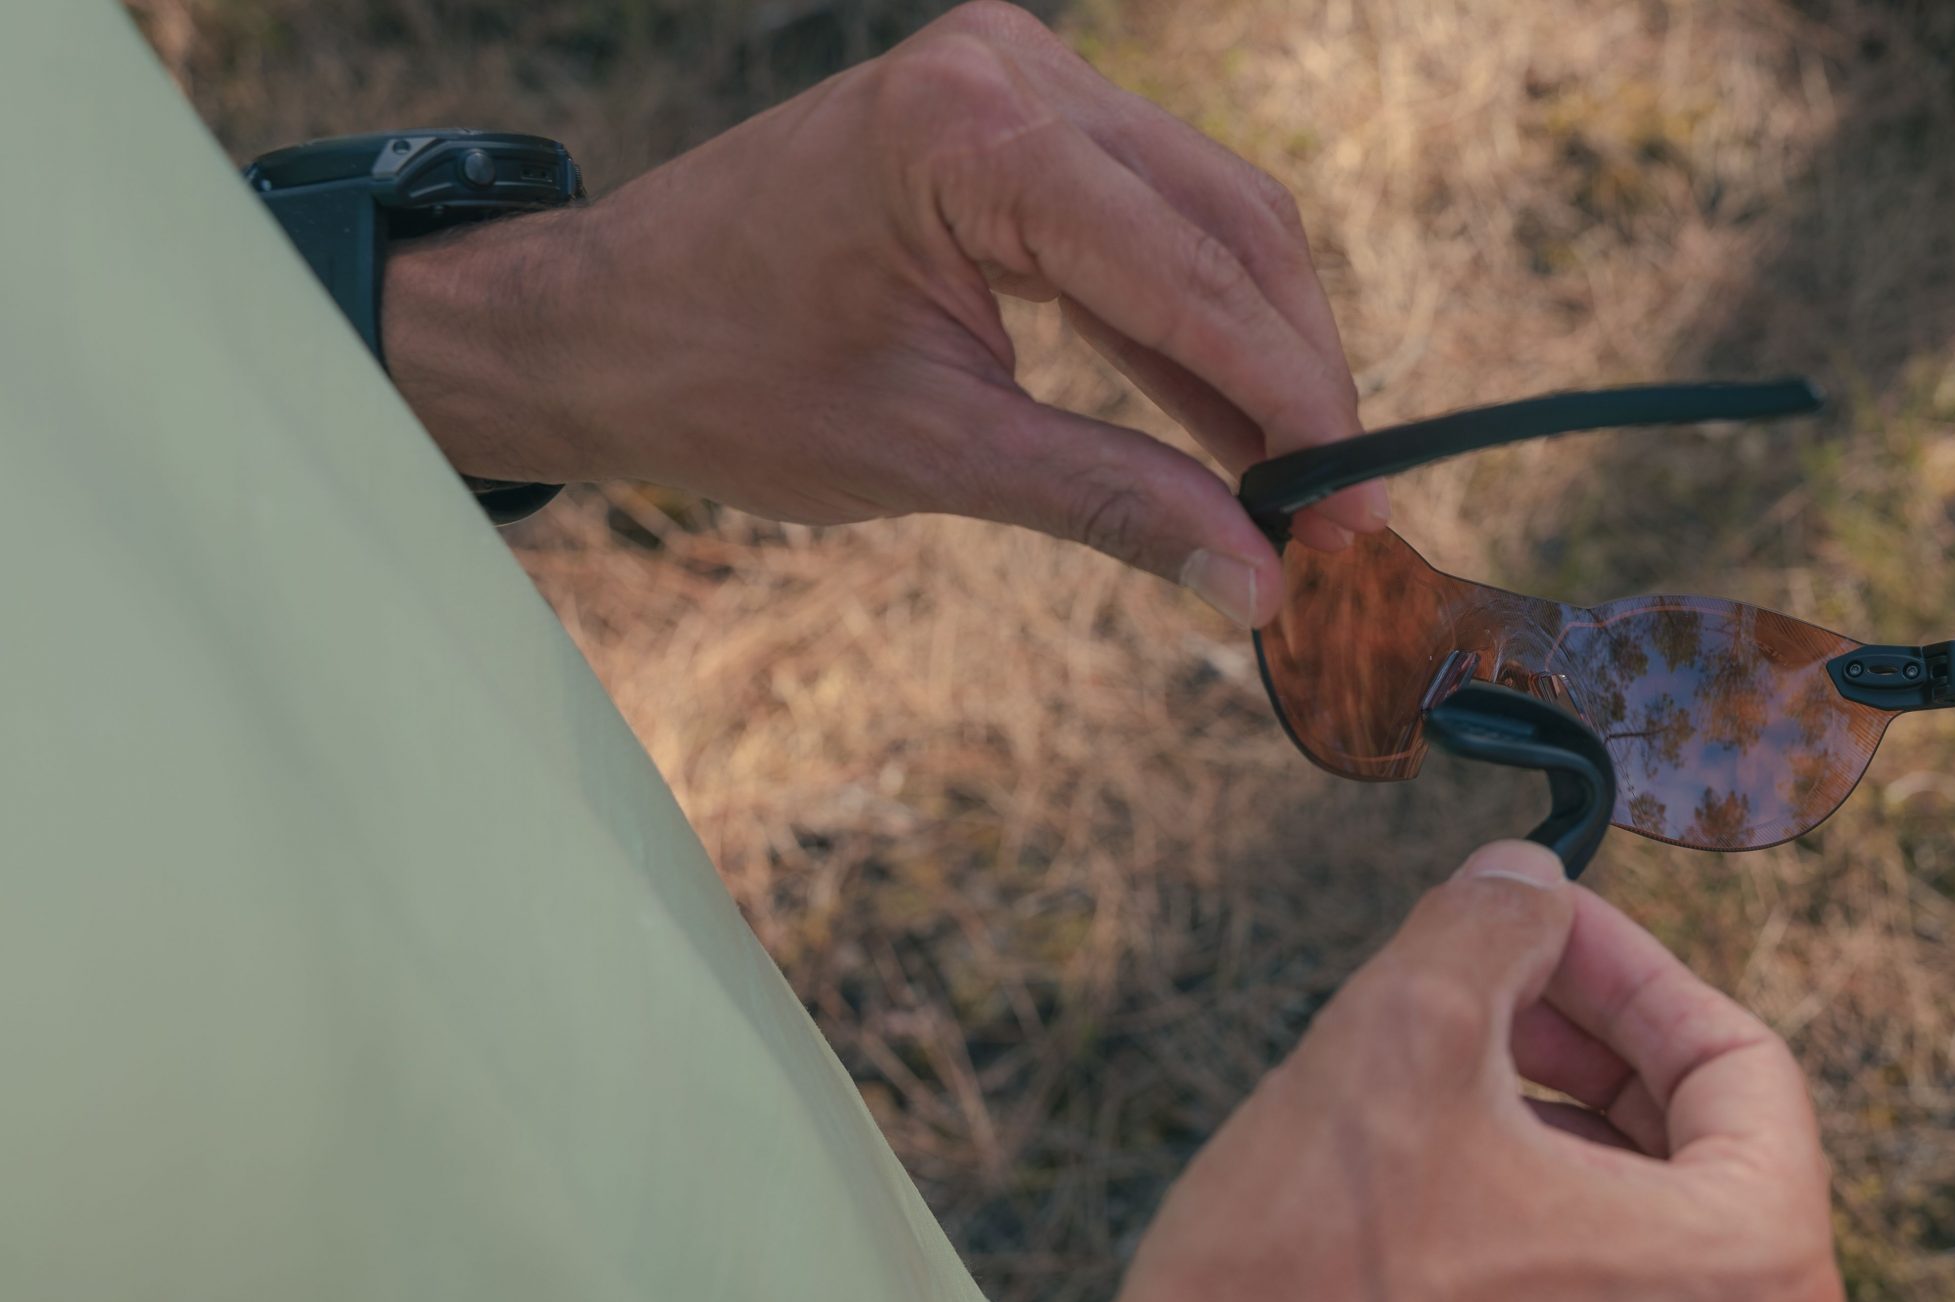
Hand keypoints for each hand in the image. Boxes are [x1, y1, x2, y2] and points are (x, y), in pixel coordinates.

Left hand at [380, 0, 1384, 625]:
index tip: (1356, 505)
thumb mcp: (929, 452)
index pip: (1189, 269)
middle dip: (1294, 371)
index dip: (1293, 395)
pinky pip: (1141, 215)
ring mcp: (1010, 77)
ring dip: (1256, 348)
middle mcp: (1005, 71)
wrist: (596, 320)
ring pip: (1203, 215)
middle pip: (1225, 223)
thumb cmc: (722, 378)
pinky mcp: (1007, 114)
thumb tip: (1254, 576)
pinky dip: (1187, 318)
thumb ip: (1109, 501)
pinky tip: (1231, 420)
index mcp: (969, 135)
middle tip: (1346, 508)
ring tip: (1301, 479)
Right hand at [1008, 841, 1842, 1301]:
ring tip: (1443, 1078)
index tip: (1540, 926)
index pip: (1740, 1059)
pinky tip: (1432, 1187)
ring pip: (1646, 1229)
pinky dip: (1539, 1228)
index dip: (1627, 965)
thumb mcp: (1400, 1035)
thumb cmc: (1299, 1289)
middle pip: (1702, 1147)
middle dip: (1592, 1045)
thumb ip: (1493, 924)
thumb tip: (1528, 881)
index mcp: (1754, 1275)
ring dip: (1558, 1129)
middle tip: (1490, 989)